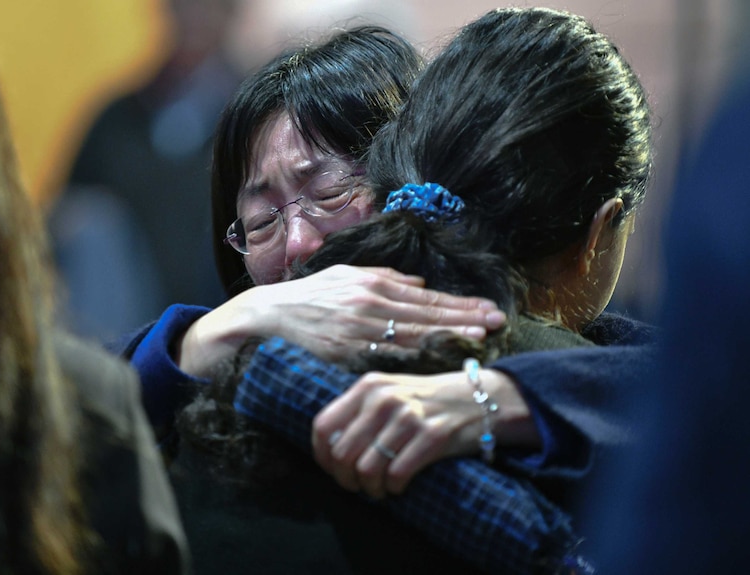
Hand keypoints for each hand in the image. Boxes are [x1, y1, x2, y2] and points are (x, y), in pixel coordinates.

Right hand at [178, 264, 504, 376]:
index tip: (488, 309)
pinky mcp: (345, 353)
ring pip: (412, 336)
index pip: (426, 298)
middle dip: (465, 319)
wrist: (266, 315)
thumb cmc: (308, 296)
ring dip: (448, 337)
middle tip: (498, 322)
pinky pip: (386, 357)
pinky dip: (414, 359)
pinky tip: (436, 361)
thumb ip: (383, 277)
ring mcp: (358, 330)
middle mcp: (369, 305)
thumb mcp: (344, 275)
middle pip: (426, 315)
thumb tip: (418, 282)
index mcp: (371, 285)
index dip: (459, 305)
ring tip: (479, 340)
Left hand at [312, 368, 539, 498]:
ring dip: (370, 488)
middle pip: (342, 453)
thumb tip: (329, 448)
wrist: (481, 398)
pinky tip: (398, 487)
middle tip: (358, 486)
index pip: (323, 426)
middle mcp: (384, 398)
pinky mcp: (433, 436)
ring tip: (379, 489)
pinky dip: (393, 489)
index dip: (322, 456)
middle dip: (345, 479)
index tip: (332, 469)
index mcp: (368, 386)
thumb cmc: (427, 402)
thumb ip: (359, 412)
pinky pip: (396, 475)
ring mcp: (409, 416)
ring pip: (366, 469)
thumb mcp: (389, 393)